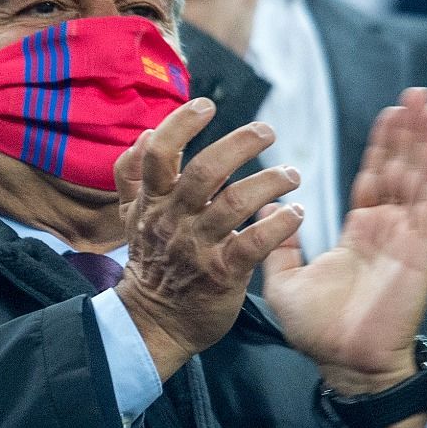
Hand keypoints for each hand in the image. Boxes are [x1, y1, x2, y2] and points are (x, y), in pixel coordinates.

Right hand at [114, 99, 304, 379]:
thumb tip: (144, 133)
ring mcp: (199, 247)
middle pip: (205, 171)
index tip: (206, 105)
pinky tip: (296, 213)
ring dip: (270, 181)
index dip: (180, 124)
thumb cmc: (150, 261)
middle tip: (267, 132)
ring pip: (235, 202)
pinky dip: (279, 224)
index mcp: (153, 202)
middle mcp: (174, 220)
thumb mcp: (130, 216)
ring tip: (293, 174)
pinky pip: (254, 243)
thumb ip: (131, 174)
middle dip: (240, 143)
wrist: (154, 322)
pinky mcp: (223, 274)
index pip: (158, 154)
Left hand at [262, 89, 426, 427]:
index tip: (390, 112)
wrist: (343, 365)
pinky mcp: (418, 256)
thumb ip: (276, 243)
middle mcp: (387, 230)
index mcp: (361, 233)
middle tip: (418, 94)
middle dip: (410, 132)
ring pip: (420, 182)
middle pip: (402, 169)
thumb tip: (266, 208)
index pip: (374, 177)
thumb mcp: (284, 281)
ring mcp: (406, 241)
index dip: (383, 145)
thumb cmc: (319, 331)